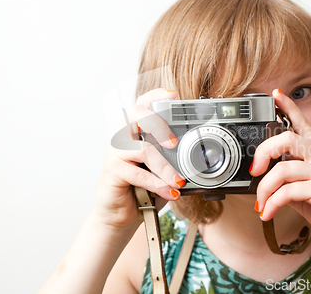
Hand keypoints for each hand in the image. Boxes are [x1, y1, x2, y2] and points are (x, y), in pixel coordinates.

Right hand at [94, 88, 185, 229]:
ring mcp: (115, 153)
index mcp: (137, 131)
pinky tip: (170, 193)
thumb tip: (198, 156)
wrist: (122, 216)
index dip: (156, 95)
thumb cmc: (144, 189)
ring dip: (165, 168)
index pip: (144, 104)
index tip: (174, 95)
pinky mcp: (112, 171)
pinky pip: (138, 173)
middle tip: (174, 143)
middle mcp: (124, 137)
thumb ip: (174, 158)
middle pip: (138, 115)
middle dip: (158, 124)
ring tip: (179, 182)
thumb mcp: (163, 170)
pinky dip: (157, 184)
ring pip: (144, 150)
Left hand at [252, 89, 310, 249]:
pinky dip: (272, 204)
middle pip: (287, 138)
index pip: (303, 124)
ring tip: (261, 204)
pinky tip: (268, 214)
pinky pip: (287, 192)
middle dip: (263, 151)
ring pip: (282, 168)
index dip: (289, 107)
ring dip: (264, 189)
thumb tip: (269, 187)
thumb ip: (292, 186)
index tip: (275, 95)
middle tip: (255, 171)